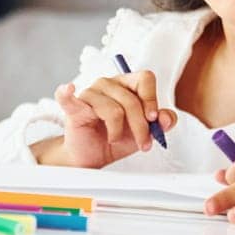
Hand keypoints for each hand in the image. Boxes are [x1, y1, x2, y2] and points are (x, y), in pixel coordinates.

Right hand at [45, 68, 176, 168]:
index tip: (153, 119)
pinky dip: (67, 93)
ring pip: (113, 109)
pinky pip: (69, 98)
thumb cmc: (117, 138)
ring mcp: (90, 94)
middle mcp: (108, 84)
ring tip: (114, 139)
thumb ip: (160, 123)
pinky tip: (69, 89)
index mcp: (127, 85)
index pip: (145, 79)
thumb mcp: (145, 132)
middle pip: (131, 99)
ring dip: (118, 132)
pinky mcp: (74, 108)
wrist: (94, 156)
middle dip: (140, 126)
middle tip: (143, 143)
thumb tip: (167, 118)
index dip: (152, 98)